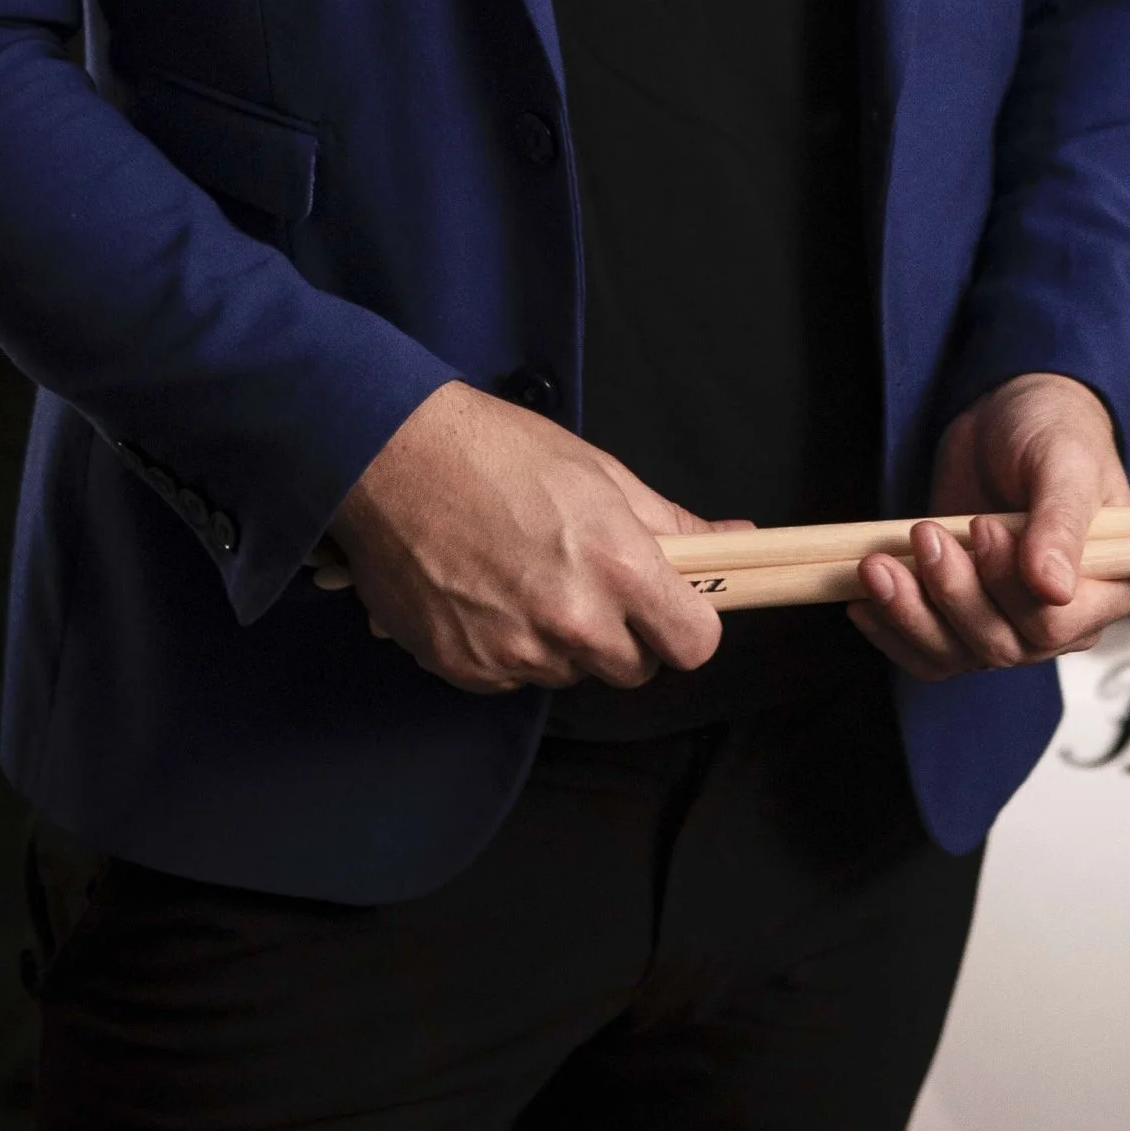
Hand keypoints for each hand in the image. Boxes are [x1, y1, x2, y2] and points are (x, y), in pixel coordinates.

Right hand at [327, 381, 733, 695]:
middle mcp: (571, 622)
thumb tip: (737, 541)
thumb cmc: (499, 452)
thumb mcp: (601, 475)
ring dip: (559, 642)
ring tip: (523, 576)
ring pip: (567, 673)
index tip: (671, 610)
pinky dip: (506, 647)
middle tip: (588, 585)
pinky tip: (484, 593)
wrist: (392, 456)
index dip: (686, 627)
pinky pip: (510, 678)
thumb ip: (671, 523)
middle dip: (623, 637)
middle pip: (633, 671)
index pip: (694, 645)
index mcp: (618, 568)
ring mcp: (514, 652)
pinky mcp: (464, 669)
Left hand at [848, 371, 1129, 682]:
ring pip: (954, 654)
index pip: (1053, 626)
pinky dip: (892, 630)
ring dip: (909, 614)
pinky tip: (863, 601)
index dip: (1009, 586)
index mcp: (1106, 589)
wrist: (1010, 414)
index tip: (983, 527)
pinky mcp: (961, 614)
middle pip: (998, 645)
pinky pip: (926, 650)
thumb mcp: (1066, 464)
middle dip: (952, 594)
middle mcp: (1061, 619)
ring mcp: (1007, 620)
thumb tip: (1052, 589)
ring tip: (878, 565)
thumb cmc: (1054, 430)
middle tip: (925, 532)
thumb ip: (1062, 524)